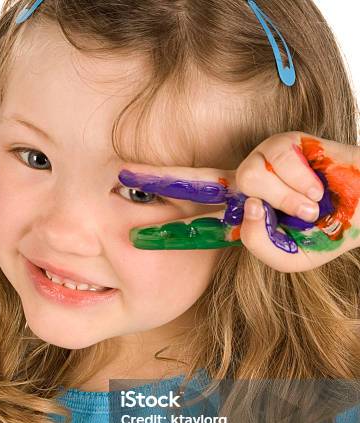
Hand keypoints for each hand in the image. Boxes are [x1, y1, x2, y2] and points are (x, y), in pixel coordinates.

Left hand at [122, 131, 359, 271]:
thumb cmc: (325, 232)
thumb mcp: (288, 256)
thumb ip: (259, 244)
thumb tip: (242, 206)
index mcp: (244, 214)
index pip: (198, 218)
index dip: (167, 223)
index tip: (132, 226)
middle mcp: (245, 187)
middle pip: (195, 180)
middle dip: (159, 177)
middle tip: (121, 172)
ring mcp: (261, 164)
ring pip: (247, 179)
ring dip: (285, 201)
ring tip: (309, 207)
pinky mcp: (280, 143)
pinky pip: (273, 166)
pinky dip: (298, 185)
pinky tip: (316, 189)